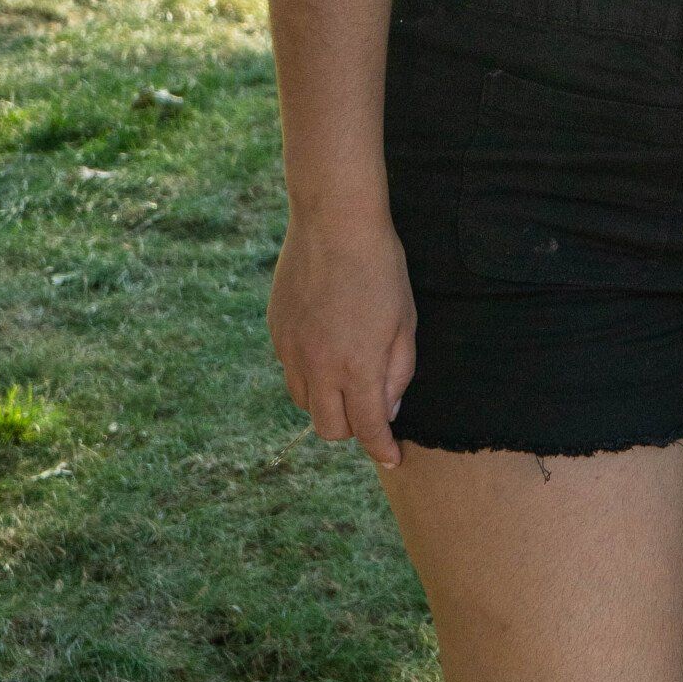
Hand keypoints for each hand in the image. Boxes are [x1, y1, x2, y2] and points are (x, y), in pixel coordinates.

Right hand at [267, 210, 417, 470]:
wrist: (334, 223)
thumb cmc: (381, 269)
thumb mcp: (406, 322)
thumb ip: (398, 372)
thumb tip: (388, 410)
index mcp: (358, 368)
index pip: (368, 430)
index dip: (382, 449)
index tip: (392, 458)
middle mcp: (320, 367)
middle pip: (330, 429)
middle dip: (353, 428)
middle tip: (371, 409)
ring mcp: (292, 351)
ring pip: (306, 403)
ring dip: (328, 402)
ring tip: (347, 375)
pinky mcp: (277, 332)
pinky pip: (291, 370)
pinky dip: (310, 373)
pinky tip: (326, 345)